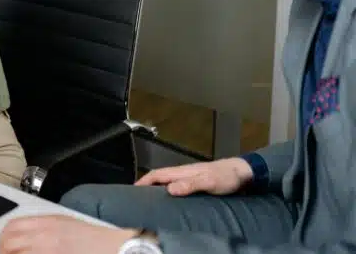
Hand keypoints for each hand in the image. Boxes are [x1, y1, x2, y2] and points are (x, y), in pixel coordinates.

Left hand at [0, 216, 133, 253]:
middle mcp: (43, 237)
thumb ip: (40, 229)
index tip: (5, 249)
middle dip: (6, 252)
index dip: (3, 241)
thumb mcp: (62, 224)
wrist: (115, 248)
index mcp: (44, 223)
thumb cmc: (93, 239)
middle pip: (8, 244)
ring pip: (16, 253)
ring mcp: (48, 251)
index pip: (10, 229)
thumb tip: (21, 239)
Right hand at [135, 157, 253, 196]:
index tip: (132, 191)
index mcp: (182, 172)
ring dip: (157, 189)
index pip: (156, 174)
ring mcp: (189, 177)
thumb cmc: (225, 177)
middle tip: (139, 199)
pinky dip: (169, 191)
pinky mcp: (196, 182)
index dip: (143, 181)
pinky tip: (171, 200)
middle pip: (159, 178)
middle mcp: (182, 173)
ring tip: (151, 201)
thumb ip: (190, 185)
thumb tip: (169, 189)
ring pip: (167, 182)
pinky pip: (176, 186)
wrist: (242, 173)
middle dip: (146, 186)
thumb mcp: (208, 182)